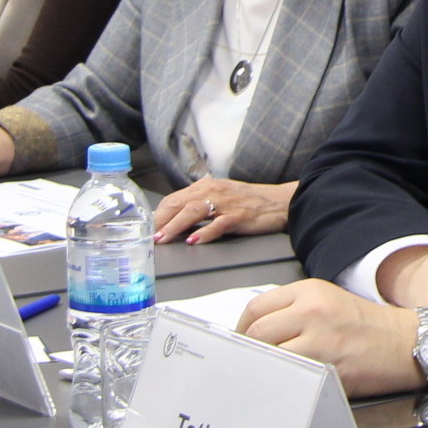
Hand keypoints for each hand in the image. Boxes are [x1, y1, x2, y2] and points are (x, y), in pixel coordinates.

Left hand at [150, 179, 294, 244]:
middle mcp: (213, 191)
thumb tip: (176, 220)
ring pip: (194, 211)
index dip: (159, 214)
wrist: (280, 202)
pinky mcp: (239, 216)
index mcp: (206, 186)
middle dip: (161, 220)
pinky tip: (195, 241)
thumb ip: (199, 204)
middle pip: (180, 203)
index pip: (174, 198)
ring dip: (176, 226)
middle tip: (149, 235)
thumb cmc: (249, 201)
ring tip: (164, 238)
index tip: (147, 227)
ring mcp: (226, 203)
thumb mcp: (221, 197)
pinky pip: (218, 224)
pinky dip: (205, 233)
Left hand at [236, 279, 423, 397]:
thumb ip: (294, 310)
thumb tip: (258, 332)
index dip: (242, 328)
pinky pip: (291, 375)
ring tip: (266, 375)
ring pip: (269, 354)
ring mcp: (319, 338)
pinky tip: (285, 385)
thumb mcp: (329, 302)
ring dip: (263, 368)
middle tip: (250, 364)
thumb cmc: (370, 327)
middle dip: (249, 351)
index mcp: (309, 292)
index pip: (257, 307)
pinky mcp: (328, 365)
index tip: (242, 342)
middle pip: (257, 331)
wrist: (406, 343)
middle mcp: (311, 310)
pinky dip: (282, 382)